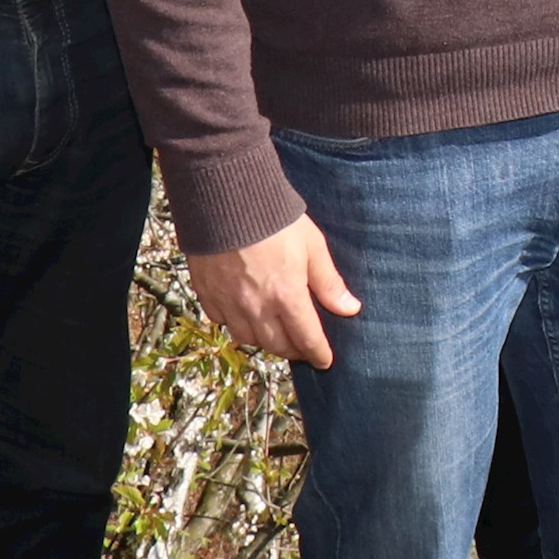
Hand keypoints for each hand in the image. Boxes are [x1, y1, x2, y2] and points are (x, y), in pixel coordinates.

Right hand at [186, 214, 361, 368]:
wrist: (226, 198)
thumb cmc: (275, 219)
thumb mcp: (313, 246)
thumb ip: (329, 282)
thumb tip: (351, 309)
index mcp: (286, 297)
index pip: (306, 339)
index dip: (318, 353)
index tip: (325, 361)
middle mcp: (256, 308)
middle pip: (277, 346)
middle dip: (293, 350)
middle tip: (303, 346)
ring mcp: (229, 303)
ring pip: (249, 339)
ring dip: (266, 341)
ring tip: (277, 333)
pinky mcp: (207, 294)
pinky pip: (223, 322)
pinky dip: (237, 324)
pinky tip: (245, 314)